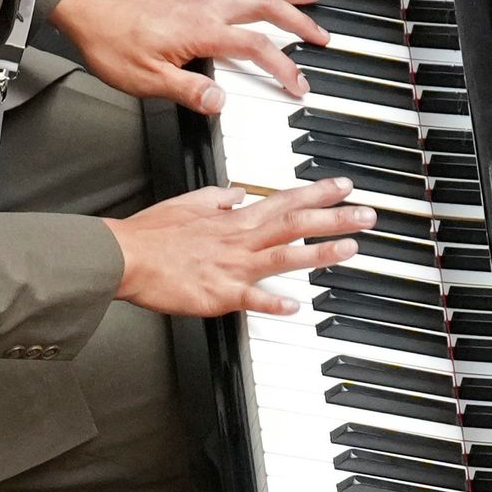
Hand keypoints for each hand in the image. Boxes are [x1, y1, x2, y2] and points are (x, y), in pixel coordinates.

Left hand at [52, 0, 327, 112]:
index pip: (256, 48)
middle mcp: (205, 8)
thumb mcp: (149, 82)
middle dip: (299, 21)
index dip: (283, 67)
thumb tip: (222, 102)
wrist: (83, 9)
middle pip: (265, 9)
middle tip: (322, 33)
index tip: (298, 85)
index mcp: (204, 32)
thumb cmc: (111, 42)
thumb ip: (190, 91)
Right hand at [106, 179, 371, 317]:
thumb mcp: (190, 202)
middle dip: (335, 218)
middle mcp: (240, 239)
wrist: (124, 256)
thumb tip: (240, 192)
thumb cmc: (152, 233)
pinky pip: (250, 298)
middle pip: (296, 224)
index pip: (284, 199)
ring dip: (319, 252)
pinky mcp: (218, 293)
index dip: (317, 192)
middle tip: (367, 215)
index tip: (345, 186)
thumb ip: (220, 198)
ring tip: (351, 248)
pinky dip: (272, 301)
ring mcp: (232, 266)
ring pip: (284, 256)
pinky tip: (295, 305)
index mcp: (235, 219)